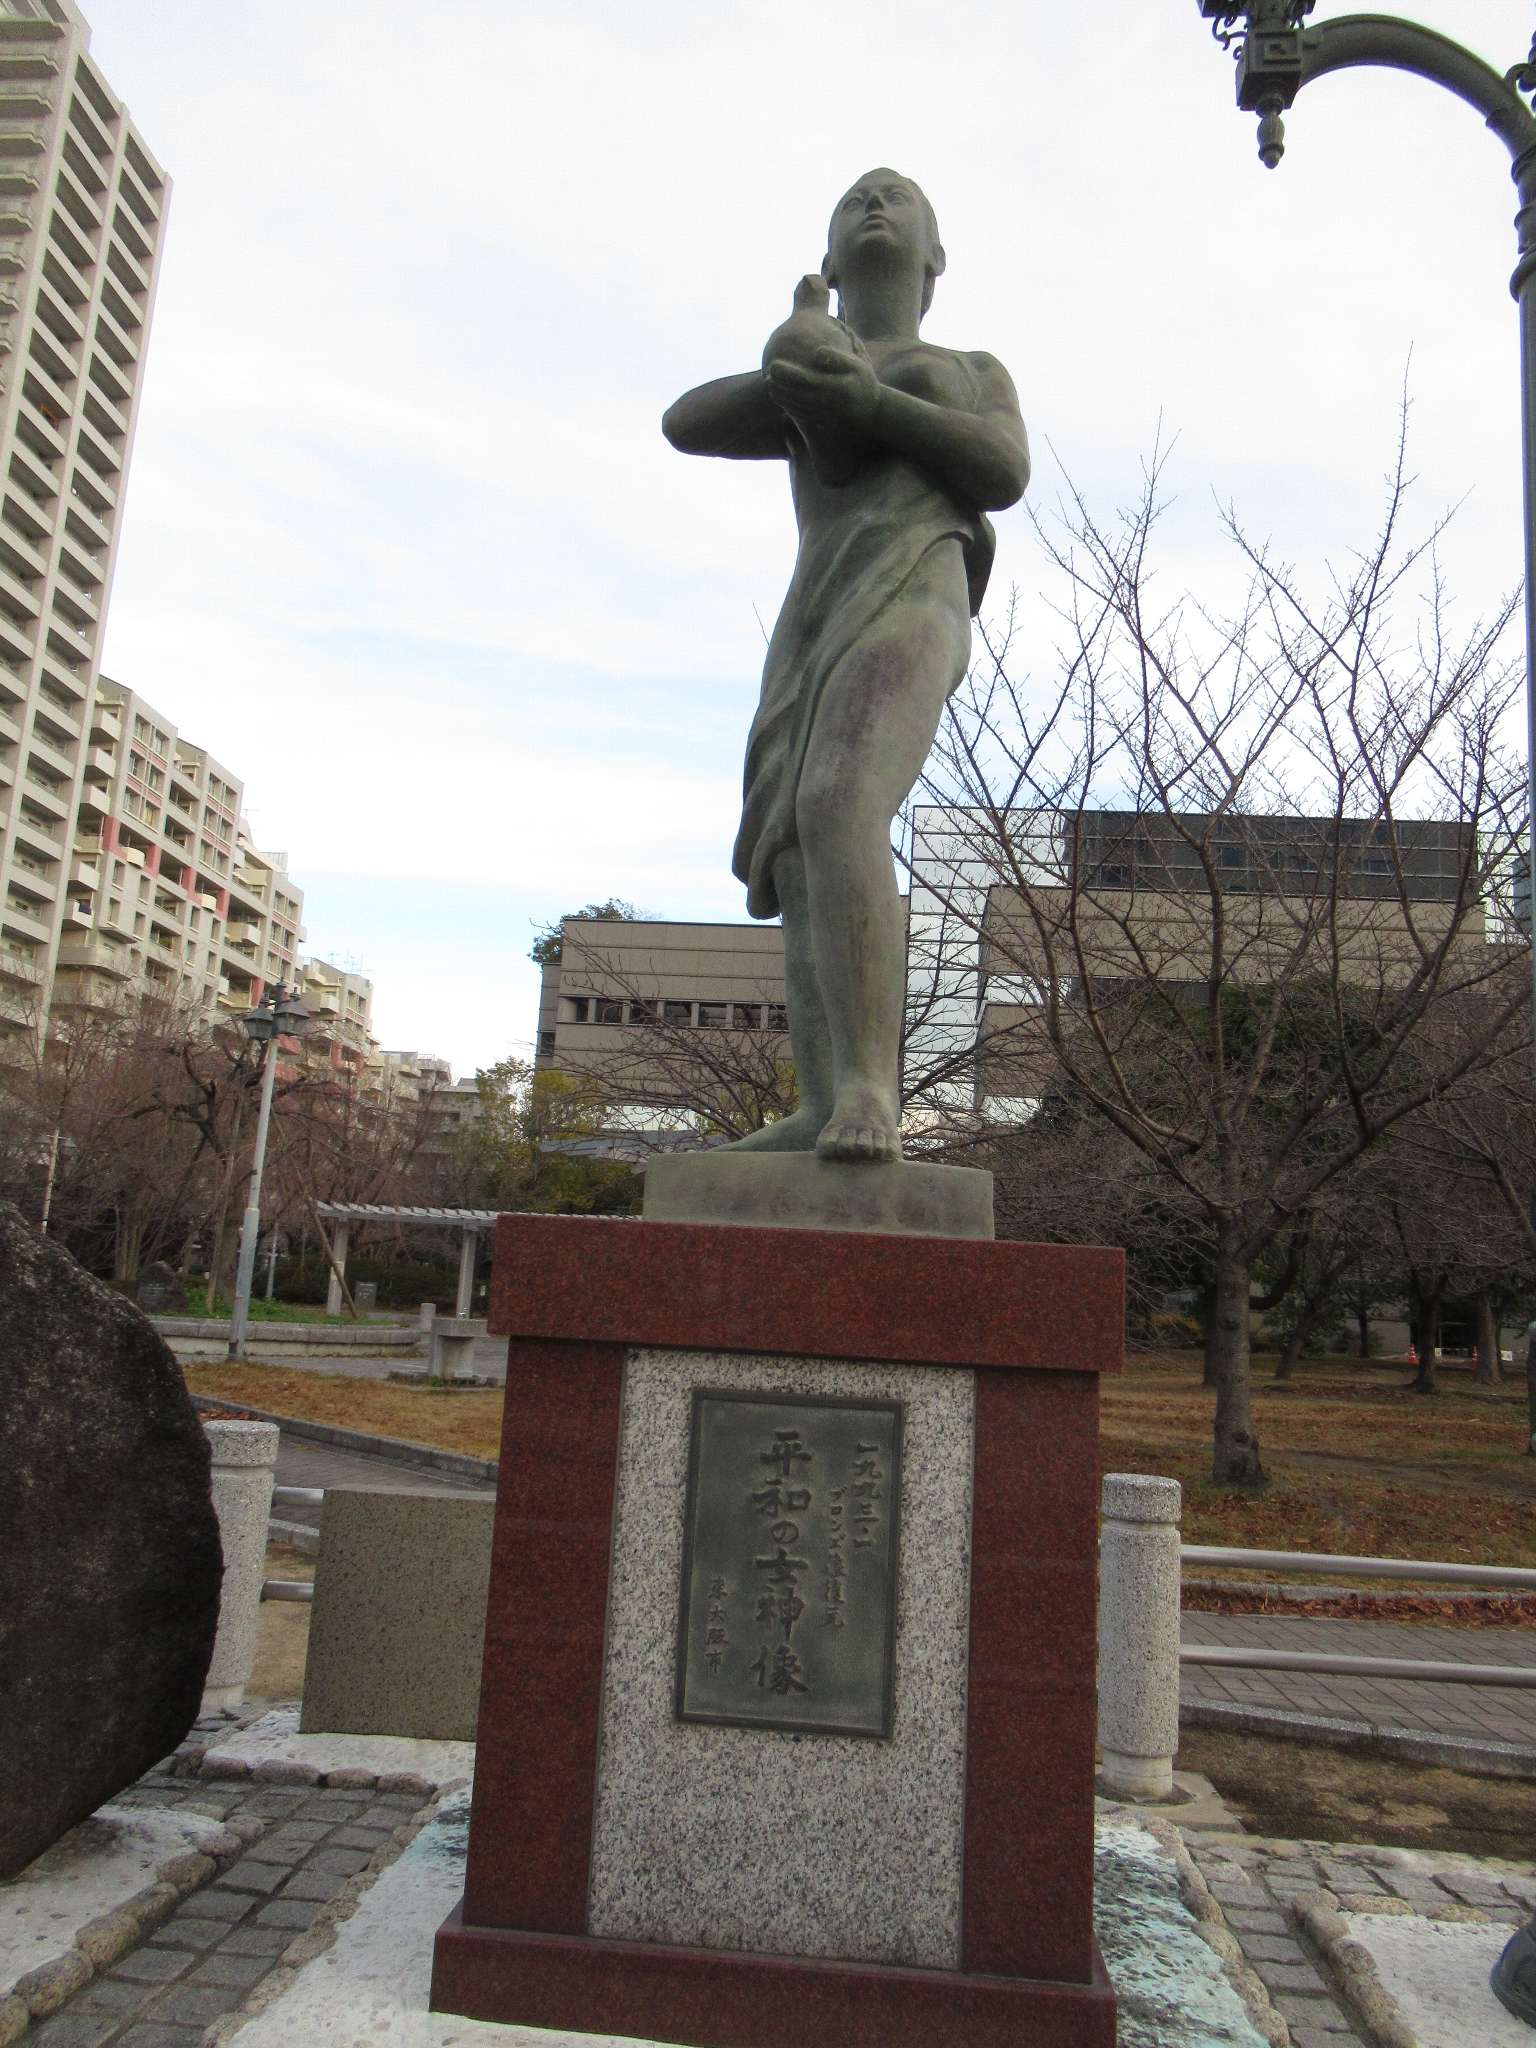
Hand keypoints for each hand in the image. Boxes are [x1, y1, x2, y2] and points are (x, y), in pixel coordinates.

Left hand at [764, 347, 879, 432]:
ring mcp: (822, 415)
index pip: (805, 381)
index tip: (773, 364)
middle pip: (796, 395)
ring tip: (769, 382)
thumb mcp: (858, 366)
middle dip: (780, 384)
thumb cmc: (863, 382)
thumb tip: (817, 352)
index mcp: (834, 389)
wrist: (871, 411)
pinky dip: (788, 405)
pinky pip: (799, 414)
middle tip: (768, 371)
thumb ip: (837, 358)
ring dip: (781, 396)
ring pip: (795, 406)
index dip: (788, 374)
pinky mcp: (819, 421)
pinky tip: (779, 395)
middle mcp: (826, 404)